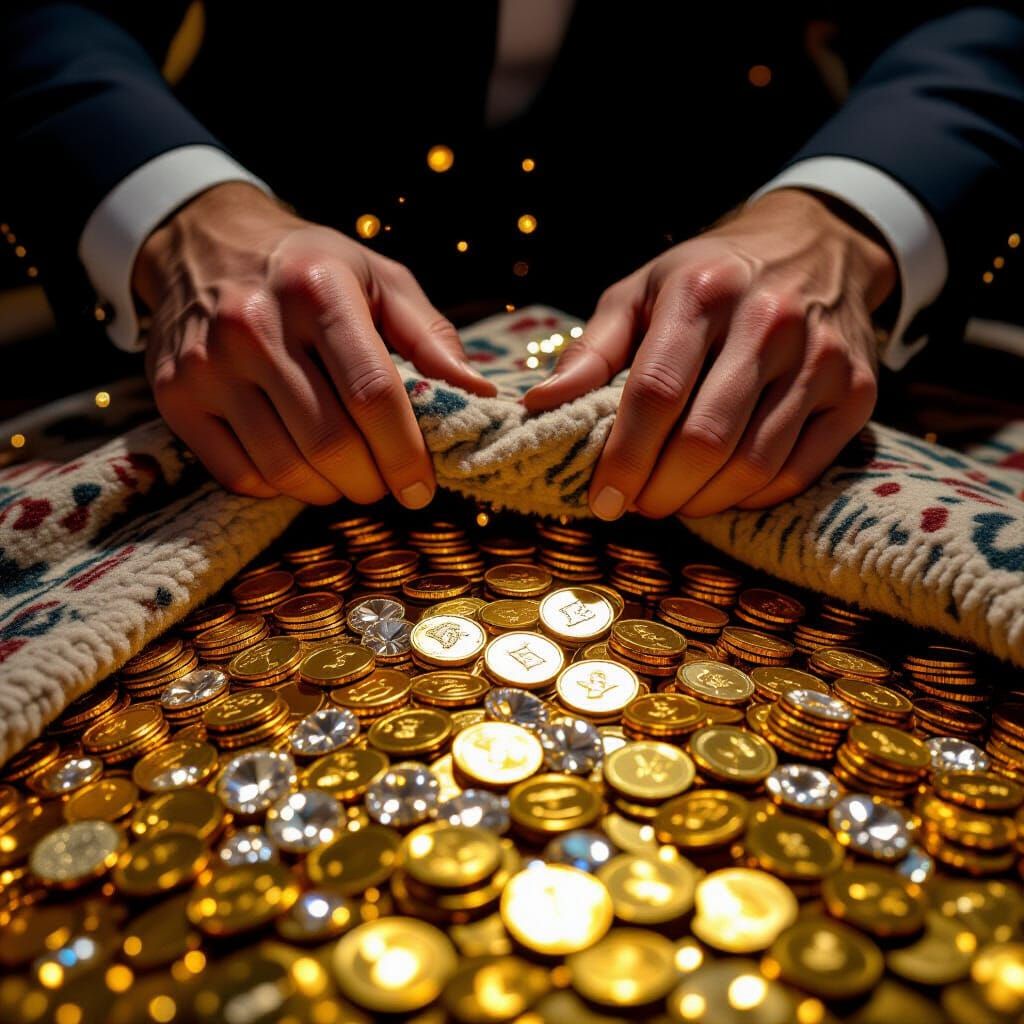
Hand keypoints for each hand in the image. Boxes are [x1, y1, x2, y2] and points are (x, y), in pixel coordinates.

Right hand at [134, 182, 495, 505]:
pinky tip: (300, 468)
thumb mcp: (378, 278)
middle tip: (388, 485)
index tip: (422, 487)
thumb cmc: (311, 267)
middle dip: (372, 481)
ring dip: (329, 491)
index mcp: (317, 291)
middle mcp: (254, 326)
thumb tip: (479, 393)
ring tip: (349, 479)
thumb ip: (431, 337)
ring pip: (284, 467)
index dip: (405, 452)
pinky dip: (279, 487)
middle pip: (330, 441)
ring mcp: (207, 364)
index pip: (372, 394)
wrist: (203, 243)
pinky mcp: (175, 395)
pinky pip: (238, 473)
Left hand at [524, 189, 895, 518]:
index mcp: (702, 293)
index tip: (602, 499)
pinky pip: (798, 471)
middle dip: (660, 491)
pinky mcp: (856, 392)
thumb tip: (538, 406)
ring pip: (754, 464)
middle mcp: (768, 322)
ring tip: (673, 501)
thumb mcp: (641, 292)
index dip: (624, 457)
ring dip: (702, 502)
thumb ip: (592, 350)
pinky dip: (752, 498)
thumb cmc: (708, 278)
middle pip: (706, 440)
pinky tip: (721, 492)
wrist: (816, 246)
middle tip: (637, 505)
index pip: (657, 393)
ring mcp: (820, 359)